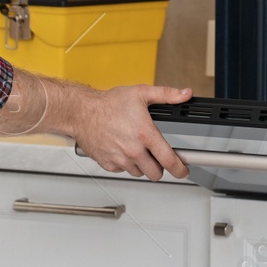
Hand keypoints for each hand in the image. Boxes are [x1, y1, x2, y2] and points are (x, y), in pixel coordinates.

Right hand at [71, 84, 192, 179]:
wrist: (81, 112)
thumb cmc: (108, 104)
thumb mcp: (141, 93)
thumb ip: (167, 94)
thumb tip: (185, 94)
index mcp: (145, 134)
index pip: (168, 160)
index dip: (180, 169)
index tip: (183, 170)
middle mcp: (133, 150)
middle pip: (155, 173)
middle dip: (159, 166)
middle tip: (156, 156)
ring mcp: (120, 159)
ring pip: (139, 173)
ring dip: (142, 165)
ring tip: (137, 149)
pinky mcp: (108, 164)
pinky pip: (123, 170)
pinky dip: (125, 164)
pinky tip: (122, 150)